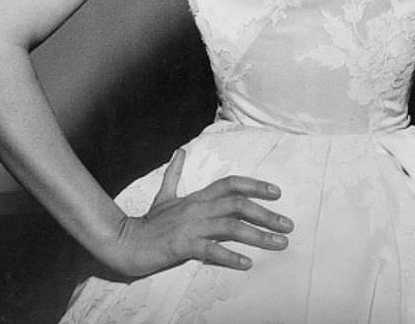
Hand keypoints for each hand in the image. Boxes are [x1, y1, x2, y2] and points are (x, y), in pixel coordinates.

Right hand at [107, 149, 293, 277]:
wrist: (126, 242)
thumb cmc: (149, 222)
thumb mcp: (164, 195)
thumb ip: (174, 173)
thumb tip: (180, 151)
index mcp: (197, 197)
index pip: (231, 183)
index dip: (255, 185)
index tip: (277, 192)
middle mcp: (198, 208)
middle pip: (237, 204)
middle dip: (266, 214)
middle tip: (288, 225)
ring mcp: (191, 226)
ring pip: (230, 226)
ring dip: (258, 235)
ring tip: (279, 244)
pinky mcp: (182, 246)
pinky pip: (210, 250)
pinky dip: (229, 256)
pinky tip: (246, 264)